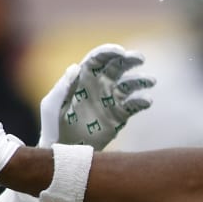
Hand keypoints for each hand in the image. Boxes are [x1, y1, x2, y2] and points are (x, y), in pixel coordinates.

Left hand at [38, 44, 154, 148]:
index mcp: (83, 78)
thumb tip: (75, 67)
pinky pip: (133, 106)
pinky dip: (141, 101)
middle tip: (140, 58)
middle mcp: (99, 85)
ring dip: (140, 80)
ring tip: (150, 80)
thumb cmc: (53, 125)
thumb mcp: (52, 105)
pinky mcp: (119, 116)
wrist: (64, 149)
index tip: (121, 52)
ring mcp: (111, 100)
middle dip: (130, 60)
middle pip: (118, 66)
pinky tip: (147, 100)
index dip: (110, 52)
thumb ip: (63, 87)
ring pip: (129, 85)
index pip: (98, 59)